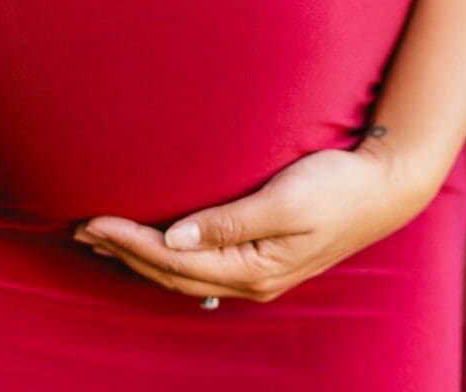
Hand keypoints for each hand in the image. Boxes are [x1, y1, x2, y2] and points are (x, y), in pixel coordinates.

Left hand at [72, 143, 433, 301]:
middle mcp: (250, 278)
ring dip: (139, 256)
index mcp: (254, 267)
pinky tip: (155, 247)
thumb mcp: (286, 200)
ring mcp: (257, 272)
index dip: (128, 240)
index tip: (92, 221)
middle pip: (170, 271)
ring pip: (181, 273)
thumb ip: (230, 222)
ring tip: (103, 239)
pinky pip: (200, 267)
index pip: (172, 258)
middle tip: (80, 228)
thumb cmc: (337, 185)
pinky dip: (166, 256)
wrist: (384, 188)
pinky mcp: (262, 259)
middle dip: (123, 251)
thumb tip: (174, 239)